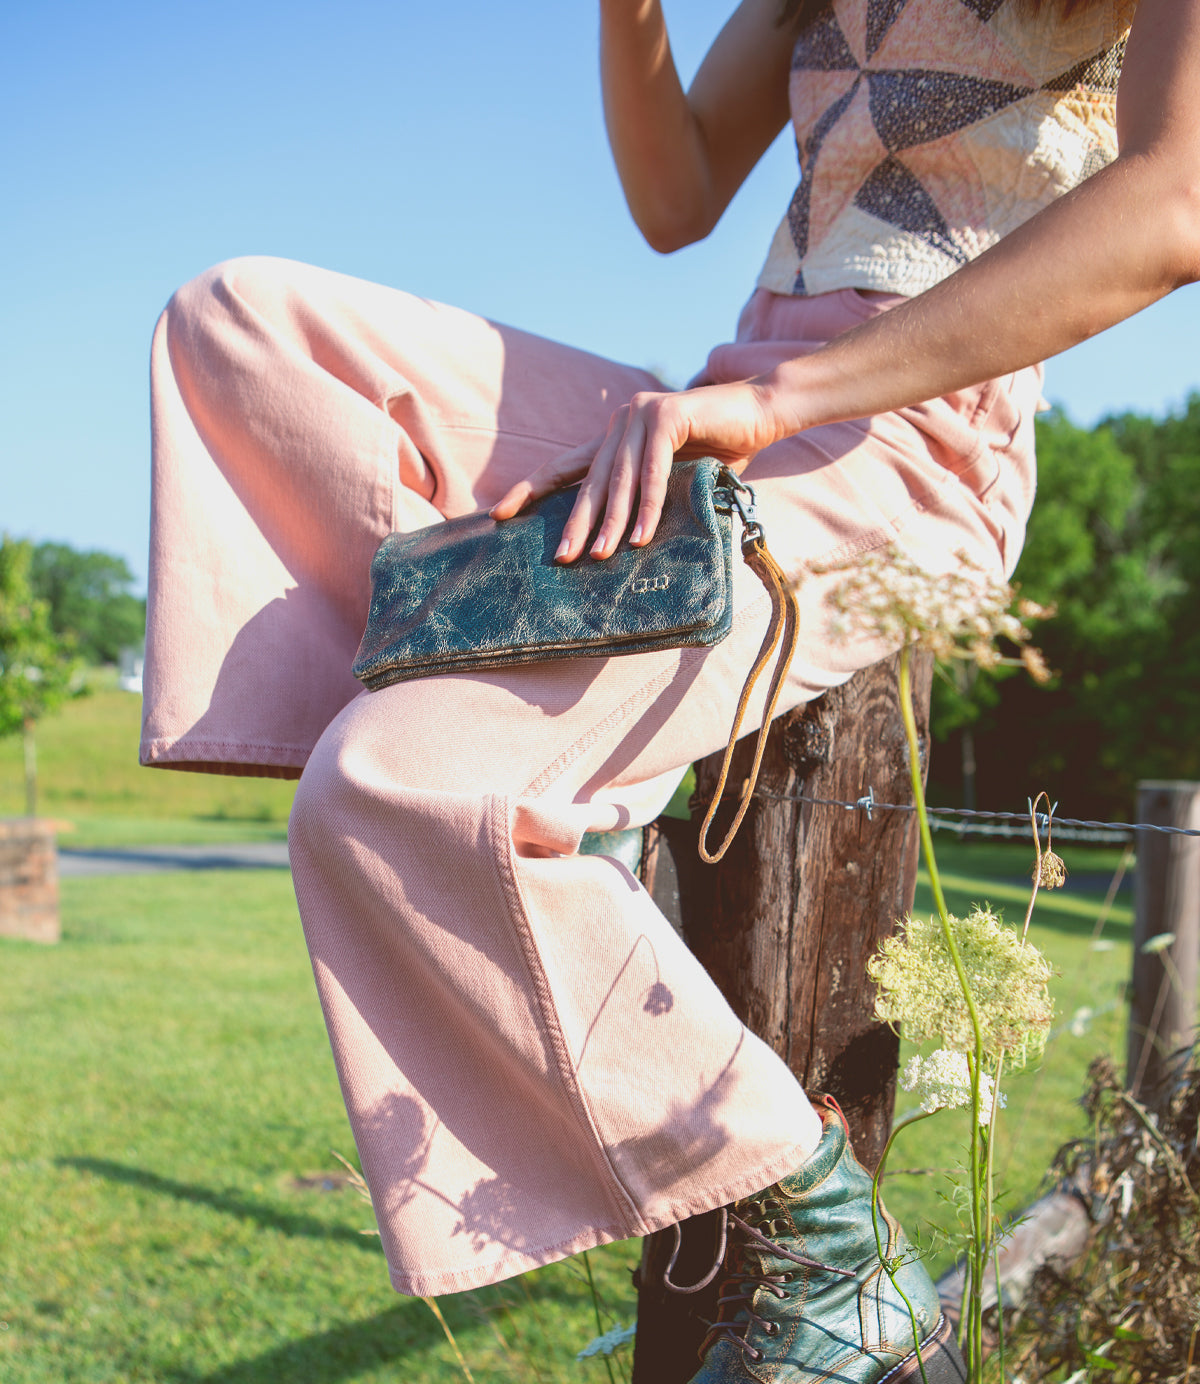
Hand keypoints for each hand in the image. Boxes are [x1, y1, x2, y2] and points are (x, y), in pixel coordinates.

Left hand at [489, 381, 781, 561]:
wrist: (764, 410)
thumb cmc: (724, 447)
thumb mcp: (679, 479)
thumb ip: (650, 497)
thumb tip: (625, 543)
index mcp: (616, 439)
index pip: (566, 467)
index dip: (531, 489)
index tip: (499, 514)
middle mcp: (621, 423)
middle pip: (591, 482)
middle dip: (575, 523)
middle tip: (561, 558)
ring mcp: (641, 415)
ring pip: (621, 481)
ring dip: (611, 523)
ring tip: (599, 557)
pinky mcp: (666, 415)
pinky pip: (653, 472)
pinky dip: (649, 506)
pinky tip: (641, 537)